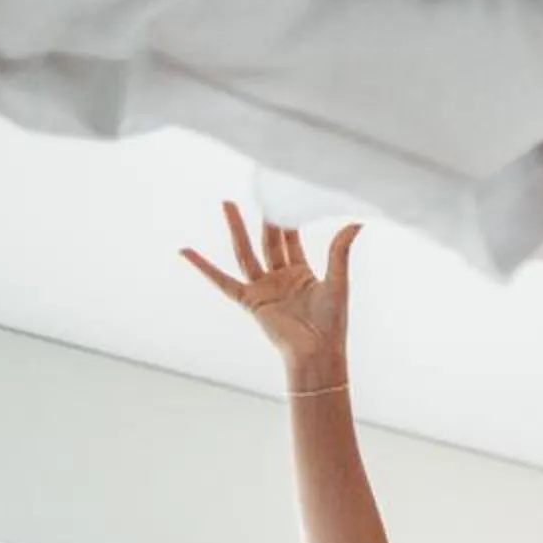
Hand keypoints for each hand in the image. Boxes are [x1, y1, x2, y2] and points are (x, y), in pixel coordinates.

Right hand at [181, 202, 360, 387]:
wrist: (318, 351)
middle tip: (257, 191)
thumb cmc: (332, 322)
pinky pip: (223, 282)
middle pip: (267, 239)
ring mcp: (263, 289)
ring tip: (227, 204)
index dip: (287, 218)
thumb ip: (340, 252)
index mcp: (300, 272)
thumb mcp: (338, 281)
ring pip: (246, 252)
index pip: (290, 238)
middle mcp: (279, 278)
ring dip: (236, 229)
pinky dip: (203, 268)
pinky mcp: (250, 301)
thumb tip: (356, 223)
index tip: (282, 194)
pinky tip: (186, 252)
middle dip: (262, 216)